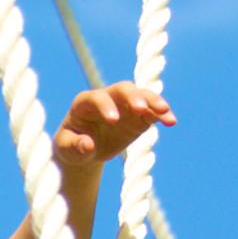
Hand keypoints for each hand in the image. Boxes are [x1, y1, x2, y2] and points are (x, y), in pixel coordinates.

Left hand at [53, 81, 172, 169]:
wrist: (84, 149)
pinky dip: (162, 115)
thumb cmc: (71, 145)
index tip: (113, 120)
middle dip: (133, 97)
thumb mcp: (66, 149)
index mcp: (85, 103)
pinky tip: (171, 121)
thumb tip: (88, 146)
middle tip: (141, 109)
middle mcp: (107, 98)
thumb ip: (75, 146)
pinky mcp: (139, 116)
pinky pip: (152, 112)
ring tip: (165, 111)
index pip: (97, 98)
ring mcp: (125, 105)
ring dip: (153, 101)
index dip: (105, 106)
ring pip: (142, 96)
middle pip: (123, 89)